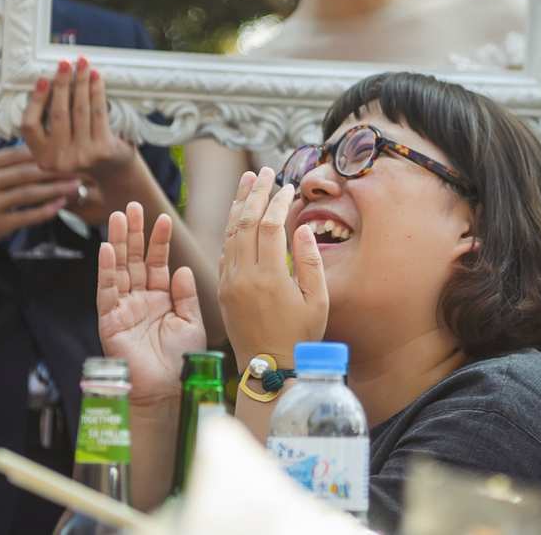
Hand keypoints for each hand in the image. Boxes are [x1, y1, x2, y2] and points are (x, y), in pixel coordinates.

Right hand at [0, 146, 79, 256]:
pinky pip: (26, 216)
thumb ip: (1, 161)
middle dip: (57, 170)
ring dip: (56, 189)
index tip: (67, 150)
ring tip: (76, 185)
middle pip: (27, 172)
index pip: (18, 153)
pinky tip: (60, 205)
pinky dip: (45, 210)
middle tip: (80, 167)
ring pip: (30, 194)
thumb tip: (37, 148)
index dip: (45, 151)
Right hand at [21, 57, 137, 180]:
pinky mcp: (103, 149)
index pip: (30, 126)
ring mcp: (82, 155)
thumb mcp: (59, 146)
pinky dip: (97, 92)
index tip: (43, 79)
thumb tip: (47, 84)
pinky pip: (98, 113)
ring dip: (81, 82)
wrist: (113, 173)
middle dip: (62, 84)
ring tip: (82, 64)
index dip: (35, 101)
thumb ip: (48, 126)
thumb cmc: (83, 152)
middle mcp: (59, 159)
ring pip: (79, 110)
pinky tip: (96, 78)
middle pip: (58, 114)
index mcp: (42, 158)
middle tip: (64, 63)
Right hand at [97, 202, 205, 404]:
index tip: (162, 218)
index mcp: (161, 298)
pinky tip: (106, 249)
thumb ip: (186, 295)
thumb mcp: (191, 322)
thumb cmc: (182, 362)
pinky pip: (107, 291)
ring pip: (119, 268)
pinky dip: (106, 270)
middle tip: (132, 205)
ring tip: (118, 216)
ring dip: (118, 242)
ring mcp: (124, 308)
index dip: (159, 241)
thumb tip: (181, 268)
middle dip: (134, 232)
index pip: (157, 262)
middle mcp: (140, 299)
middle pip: (135, 259)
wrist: (168, 391)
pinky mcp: (110, 321)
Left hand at [217, 168, 327, 366]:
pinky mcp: (222, 290)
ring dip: (238, 204)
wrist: (269, 370)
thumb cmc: (300, 337)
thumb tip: (301, 228)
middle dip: (256, 193)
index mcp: (269, 278)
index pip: (269, 226)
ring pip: (229, 233)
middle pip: (245, 222)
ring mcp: (229, 283)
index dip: (279, 202)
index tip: (288, 187)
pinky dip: (231, 229)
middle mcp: (244, 276)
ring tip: (247, 181)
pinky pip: (224, 251)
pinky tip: (238, 215)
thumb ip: (310, 262)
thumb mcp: (318, 302)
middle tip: (264, 171)